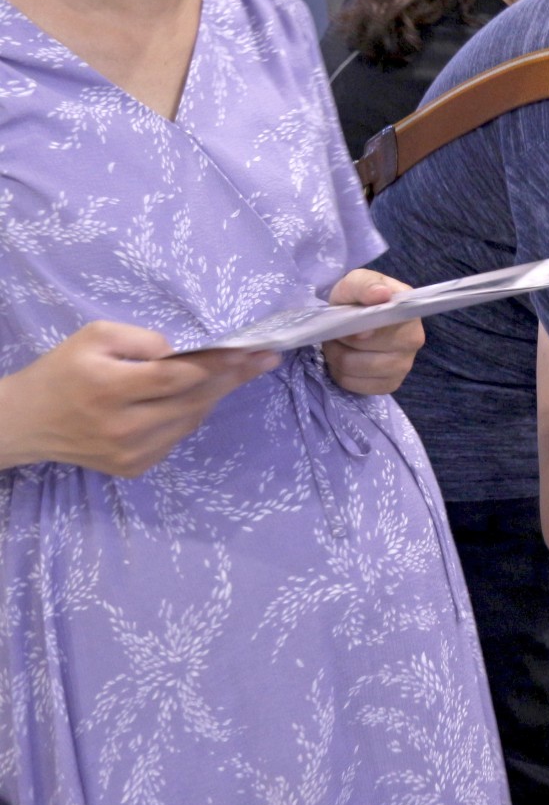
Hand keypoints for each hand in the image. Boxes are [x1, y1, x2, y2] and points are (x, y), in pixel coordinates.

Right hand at [0, 321, 279, 476]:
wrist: (28, 422)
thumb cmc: (64, 371)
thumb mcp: (95, 337)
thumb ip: (143, 339)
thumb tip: (185, 352)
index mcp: (110, 388)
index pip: (178, 376)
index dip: (220, 364)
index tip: (255, 351)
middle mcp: (123, 427)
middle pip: (193, 400)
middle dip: (232, 378)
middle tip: (263, 359)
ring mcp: (132, 453)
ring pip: (190, 420)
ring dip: (211, 396)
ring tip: (228, 373)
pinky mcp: (135, 468)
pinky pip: (177, 437)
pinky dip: (187, 415)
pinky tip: (185, 399)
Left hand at [322, 268, 424, 394]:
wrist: (355, 315)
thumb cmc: (358, 298)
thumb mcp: (356, 282)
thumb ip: (366, 285)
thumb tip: (381, 295)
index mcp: (409, 313)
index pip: (390, 329)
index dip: (365, 329)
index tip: (351, 323)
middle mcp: (414, 341)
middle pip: (370, 354)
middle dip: (344, 342)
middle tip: (338, 331)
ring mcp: (404, 366)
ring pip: (358, 369)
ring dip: (339, 357)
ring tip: (338, 344)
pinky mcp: (390, 384)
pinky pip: (357, 386)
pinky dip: (342, 374)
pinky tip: (345, 361)